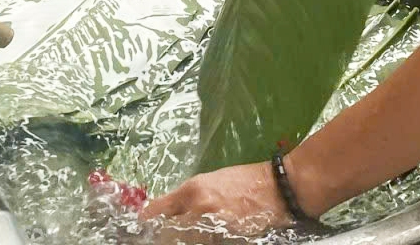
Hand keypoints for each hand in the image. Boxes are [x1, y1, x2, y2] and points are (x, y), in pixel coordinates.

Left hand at [140, 162, 291, 238]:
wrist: (276, 189)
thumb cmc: (242, 181)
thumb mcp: (209, 181)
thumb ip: (187, 196)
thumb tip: (167, 211)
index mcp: (192, 190)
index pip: (157, 211)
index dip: (147, 221)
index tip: (143, 226)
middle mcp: (198, 208)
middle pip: (168, 232)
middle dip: (165, 235)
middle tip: (164, 236)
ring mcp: (212, 226)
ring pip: (185, 239)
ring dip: (183, 238)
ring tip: (191, 233)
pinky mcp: (225, 239)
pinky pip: (204, 243)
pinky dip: (200, 240)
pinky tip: (204, 237)